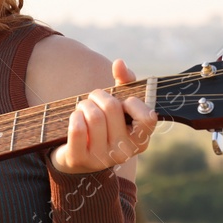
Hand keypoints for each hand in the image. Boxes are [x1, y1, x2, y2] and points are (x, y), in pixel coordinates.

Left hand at [49, 58, 156, 173]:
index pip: (148, 117)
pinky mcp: (80, 160)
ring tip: (82, 107)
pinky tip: (75, 117)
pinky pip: (78, 129)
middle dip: (99, 95)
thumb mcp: (119, 106)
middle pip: (113, 108)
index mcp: (140, 140)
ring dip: (85, 104)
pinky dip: (74, 116)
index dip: (133, 103)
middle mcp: (125, 152)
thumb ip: (125, 83)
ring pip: (94, 116)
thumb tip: (119, 63)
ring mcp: (102, 158)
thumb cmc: (103, 126)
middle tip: (93, 98)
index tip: (122, 103)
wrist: (78, 158)